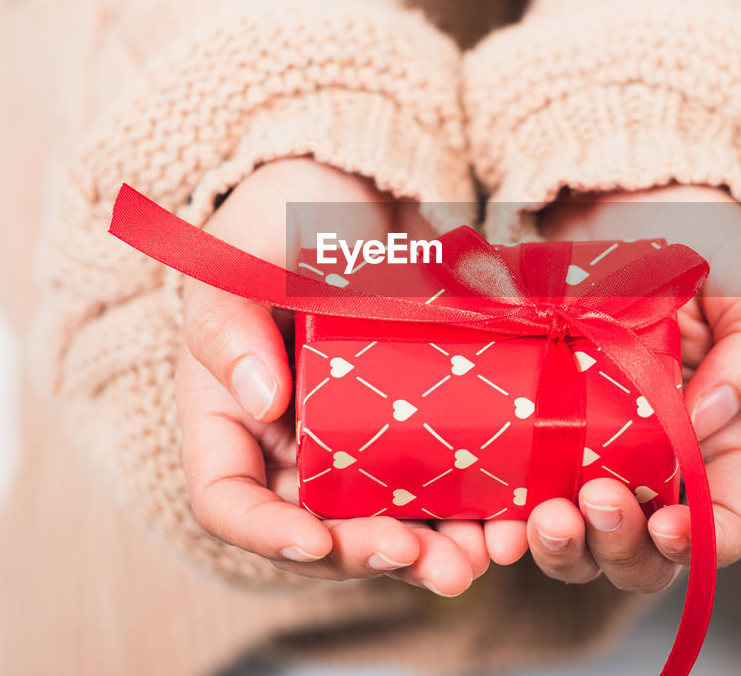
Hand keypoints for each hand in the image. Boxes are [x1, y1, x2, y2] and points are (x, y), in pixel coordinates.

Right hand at [175, 157, 487, 594]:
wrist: (363, 180)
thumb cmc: (281, 215)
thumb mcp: (236, 256)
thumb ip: (228, 324)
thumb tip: (261, 404)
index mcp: (230, 416)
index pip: (230, 500)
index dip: (268, 535)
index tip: (317, 541)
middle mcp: (291, 442)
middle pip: (320, 528)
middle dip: (368, 554)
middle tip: (421, 560)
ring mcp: (359, 436)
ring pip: (388, 519)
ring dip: (432, 550)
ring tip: (478, 559)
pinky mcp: (422, 420)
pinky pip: (444, 479)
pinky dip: (475, 507)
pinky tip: (513, 519)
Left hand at [483, 185, 740, 591]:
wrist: (618, 201)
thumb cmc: (700, 243)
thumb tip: (707, 419)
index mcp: (720, 445)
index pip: (722, 526)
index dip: (699, 546)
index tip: (667, 525)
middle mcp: (655, 467)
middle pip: (643, 553)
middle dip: (619, 548)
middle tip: (593, 503)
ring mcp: (589, 456)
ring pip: (580, 542)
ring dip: (562, 549)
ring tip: (541, 517)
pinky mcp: (533, 437)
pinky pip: (519, 502)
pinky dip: (508, 525)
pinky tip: (494, 519)